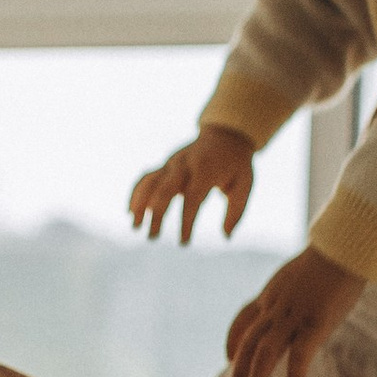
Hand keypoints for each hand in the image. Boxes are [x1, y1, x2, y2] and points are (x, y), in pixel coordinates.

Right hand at [129, 124, 256, 243]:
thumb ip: (236, 211)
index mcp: (206, 169)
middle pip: (165, 189)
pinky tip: (132, 212)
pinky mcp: (166, 164)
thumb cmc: (236, 164)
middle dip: (157, 214)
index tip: (183, 242)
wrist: (226, 134)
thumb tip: (226, 237)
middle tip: (152, 237)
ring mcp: (173, 163)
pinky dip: (137, 193)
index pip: (192, 198)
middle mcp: (185, 164)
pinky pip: (147, 177)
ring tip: (135, 226)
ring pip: (151, 181)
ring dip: (140, 203)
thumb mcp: (244, 185)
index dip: (186, 221)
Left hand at [227, 244, 364, 376]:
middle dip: (240, 368)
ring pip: (265, 352)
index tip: (228, 358)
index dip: (233, 341)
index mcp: (272, 294)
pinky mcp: (315, 324)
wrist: (345, 246)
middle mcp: (277, 307)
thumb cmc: (332, 256)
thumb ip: (294, 289)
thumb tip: (300, 295)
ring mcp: (294, 316)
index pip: (243, 319)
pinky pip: (299, 356)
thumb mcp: (301, 273)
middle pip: (249, 341)